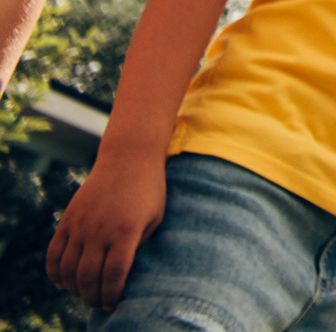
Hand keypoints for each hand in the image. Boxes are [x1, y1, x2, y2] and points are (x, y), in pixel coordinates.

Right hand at [47, 150, 165, 308]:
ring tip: (84, 294)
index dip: (111, 294)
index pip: (113, 274)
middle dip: (92, 296)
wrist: (128, 158)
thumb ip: (139, 246)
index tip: (113, 304)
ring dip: (73, 288)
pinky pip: (54, 253)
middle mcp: (99, 229)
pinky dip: (55, 273)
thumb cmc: (149, 191)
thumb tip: (123, 275)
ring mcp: (80, 224)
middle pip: (87, 276)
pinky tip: (64, 282)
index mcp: (125, 230)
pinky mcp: (67, 220)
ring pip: (67, 269)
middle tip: (98, 303)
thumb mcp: (155, 219)